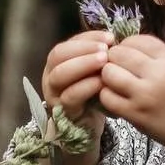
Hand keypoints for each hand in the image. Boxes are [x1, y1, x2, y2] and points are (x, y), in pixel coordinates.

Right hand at [40, 28, 117, 149]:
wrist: (89, 126)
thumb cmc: (93, 94)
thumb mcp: (95, 72)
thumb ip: (98, 56)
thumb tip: (112, 39)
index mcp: (58, 63)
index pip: (67, 43)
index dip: (87, 38)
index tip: (109, 38)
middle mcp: (51, 75)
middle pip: (58, 55)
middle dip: (83, 49)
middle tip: (105, 50)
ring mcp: (53, 94)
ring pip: (59, 75)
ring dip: (82, 65)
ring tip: (104, 62)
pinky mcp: (62, 111)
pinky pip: (69, 97)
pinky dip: (85, 87)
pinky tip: (101, 82)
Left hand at [98, 34, 164, 153]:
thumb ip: (155, 54)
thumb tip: (124, 45)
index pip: (137, 40)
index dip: (127, 43)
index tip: (127, 52)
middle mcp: (158, 75)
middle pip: (120, 54)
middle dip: (114, 57)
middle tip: (117, 65)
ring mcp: (144, 96)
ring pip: (109, 73)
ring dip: (107, 75)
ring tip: (115, 80)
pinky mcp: (134, 114)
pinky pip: (107, 97)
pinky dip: (107, 94)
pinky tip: (115, 95)